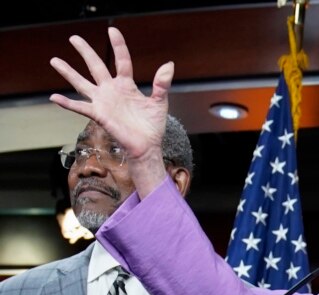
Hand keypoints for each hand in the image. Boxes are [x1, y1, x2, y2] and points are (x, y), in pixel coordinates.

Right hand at [49, 27, 172, 162]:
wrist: (147, 145)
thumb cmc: (153, 125)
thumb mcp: (159, 102)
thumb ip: (161, 84)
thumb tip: (169, 64)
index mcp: (127, 85)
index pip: (121, 60)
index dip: (118, 45)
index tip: (112, 30)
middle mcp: (112, 90)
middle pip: (96, 66)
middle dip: (86, 52)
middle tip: (74, 38)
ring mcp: (103, 102)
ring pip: (82, 84)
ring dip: (68, 73)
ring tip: (55, 60)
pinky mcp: (99, 115)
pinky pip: (80, 107)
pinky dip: (67, 103)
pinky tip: (54, 97)